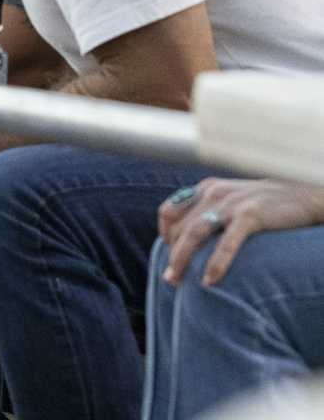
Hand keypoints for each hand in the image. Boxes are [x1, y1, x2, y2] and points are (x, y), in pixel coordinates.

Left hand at [159, 178, 323, 286]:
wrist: (304, 195)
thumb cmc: (265, 202)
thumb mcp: (232, 199)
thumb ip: (210, 211)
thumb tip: (188, 240)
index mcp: (206, 188)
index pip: (169, 211)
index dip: (164, 233)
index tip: (168, 253)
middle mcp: (213, 193)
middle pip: (179, 227)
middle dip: (172, 254)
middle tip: (171, 278)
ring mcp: (230, 204)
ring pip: (193, 234)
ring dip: (181, 260)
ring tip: (177, 281)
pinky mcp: (250, 216)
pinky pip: (226, 243)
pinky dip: (215, 264)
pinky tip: (210, 281)